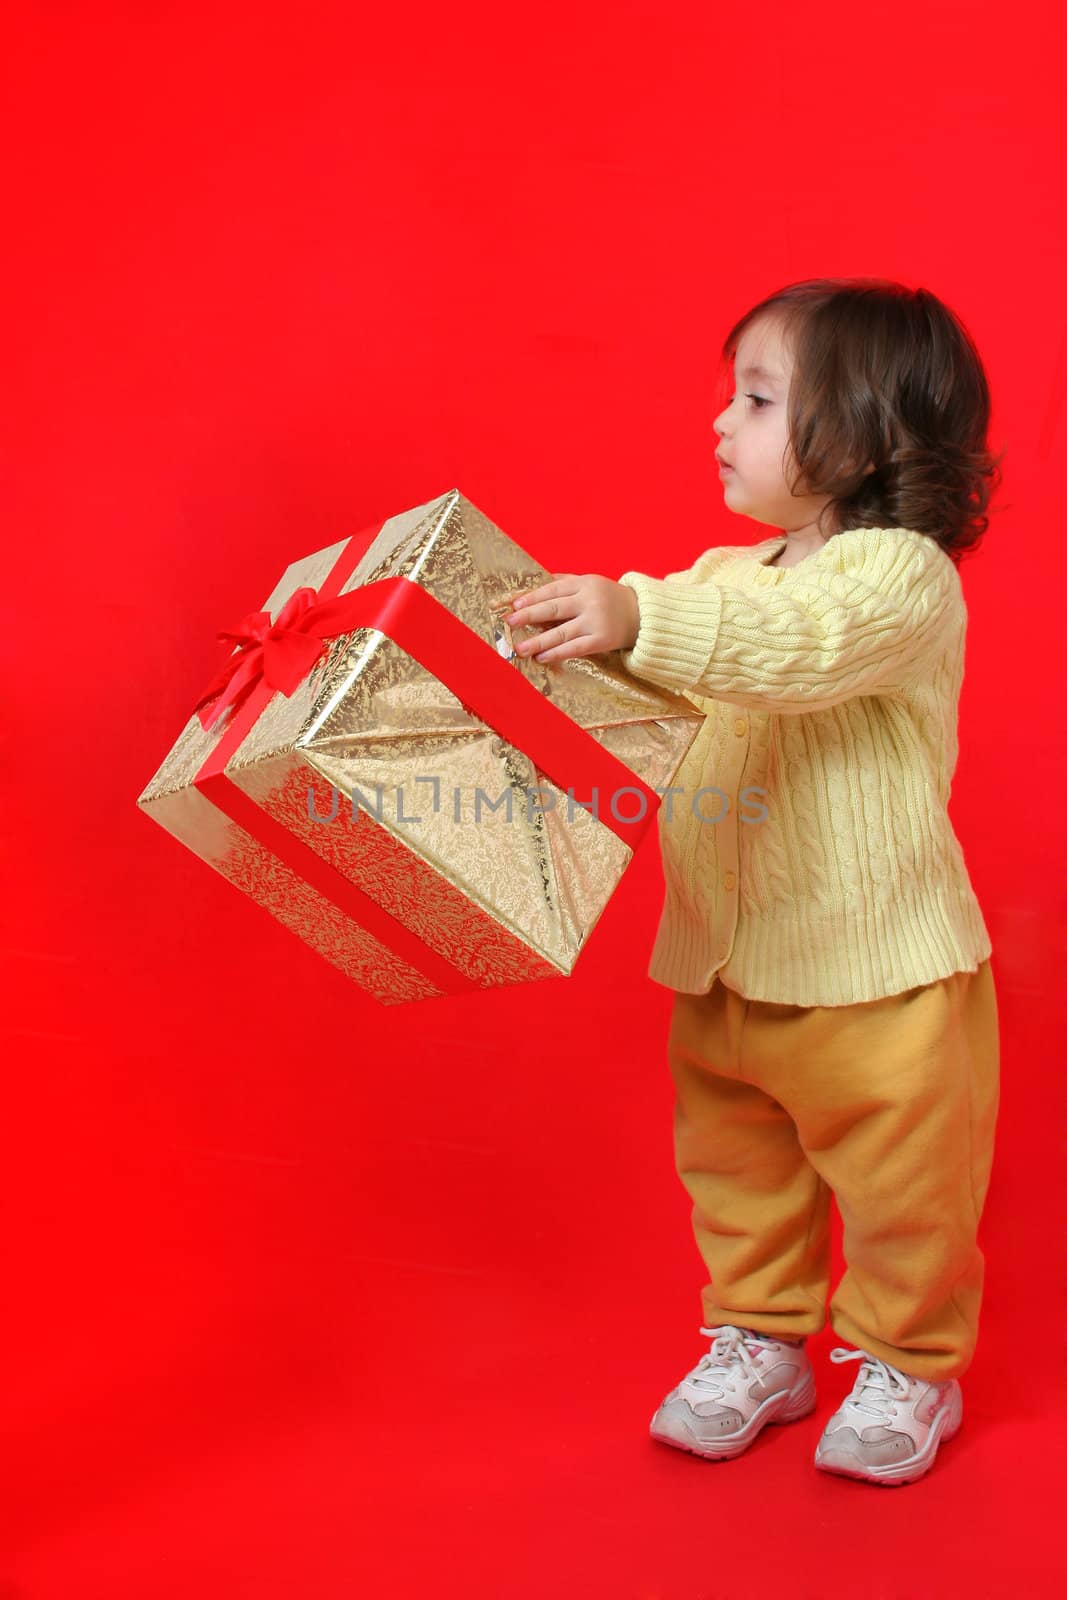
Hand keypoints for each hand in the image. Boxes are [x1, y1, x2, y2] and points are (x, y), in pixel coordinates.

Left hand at [499, 574, 639, 663]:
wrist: (644, 615)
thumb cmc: (611, 599)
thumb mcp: (591, 583)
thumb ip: (565, 583)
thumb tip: (534, 584)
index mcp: (585, 583)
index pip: (553, 589)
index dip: (532, 597)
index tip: (514, 605)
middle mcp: (590, 601)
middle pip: (554, 609)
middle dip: (529, 616)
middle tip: (510, 623)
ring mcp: (596, 622)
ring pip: (561, 632)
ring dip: (538, 641)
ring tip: (520, 648)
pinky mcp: (602, 640)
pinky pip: (575, 648)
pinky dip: (557, 653)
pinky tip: (542, 657)